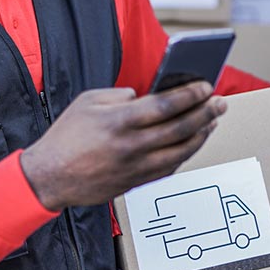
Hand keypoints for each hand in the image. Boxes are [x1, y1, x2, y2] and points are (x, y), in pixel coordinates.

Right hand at [20, 81, 225, 210]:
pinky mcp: (135, 183)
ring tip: (212, 123)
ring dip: (201, 136)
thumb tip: (144, 97)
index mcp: (119, 120)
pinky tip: (190, 144)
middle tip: (220, 103)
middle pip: (180, 128)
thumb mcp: (88, 101)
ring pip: (180, 152)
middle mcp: (131, 145)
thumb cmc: (65, 136)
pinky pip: (168, 169)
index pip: (165, 105)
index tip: (206, 86)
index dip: (190, 94)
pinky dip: (183, 155)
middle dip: (205, 113)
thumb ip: (119, 96)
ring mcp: (135, 167)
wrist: (49, 177)